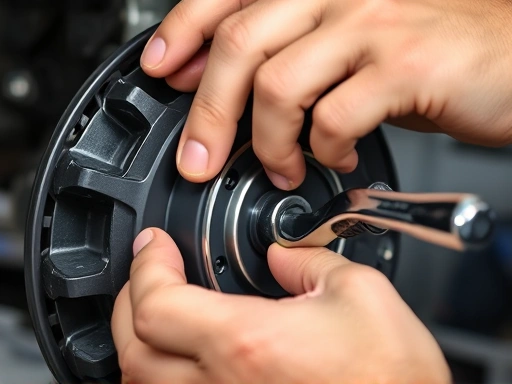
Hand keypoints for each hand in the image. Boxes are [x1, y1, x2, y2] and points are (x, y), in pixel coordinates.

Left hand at [111, 228, 450, 383]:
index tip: (153, 245)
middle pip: (133, 347)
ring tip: (158, 310)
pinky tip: (180, 358)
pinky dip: (159, 376)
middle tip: (150, 272)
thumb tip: (282, 253)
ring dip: (139, 340)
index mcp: (248, 344)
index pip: (158, 302)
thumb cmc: (392, 380)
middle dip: (131, 299)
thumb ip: (308, 261)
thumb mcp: (360, 294)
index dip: (146, 264)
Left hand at [140, 0, 511, 189]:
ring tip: (280, 167)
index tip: (162, 70)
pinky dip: (324, 150)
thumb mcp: (346, 45)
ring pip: (278, 85)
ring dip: (268, 143)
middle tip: (200, 159)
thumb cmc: (426, 50)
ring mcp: (372, 23)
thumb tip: (231, 86)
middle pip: (239, 44)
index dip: (183, 31)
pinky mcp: (403, 65)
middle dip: (208, 114)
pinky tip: (336, 158)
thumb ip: (291, 56)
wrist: (508, 54)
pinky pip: (334, 116)